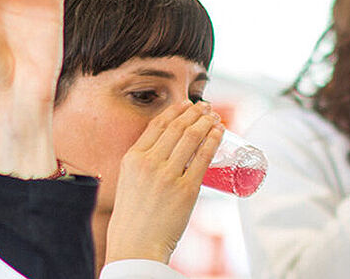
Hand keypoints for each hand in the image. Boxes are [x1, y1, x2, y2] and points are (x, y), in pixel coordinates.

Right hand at [105, 102, 222, 264]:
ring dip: (206, 123)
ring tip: (215, 117)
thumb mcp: (129, 181)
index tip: (186, 104)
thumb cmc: (133, 217)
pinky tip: (219, 133)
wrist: (136, 244)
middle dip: (194, 113)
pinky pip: (203, 158)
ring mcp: (168, 176)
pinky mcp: (186, 190)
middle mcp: (149, 163)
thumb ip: (143, 164)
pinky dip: (213, 141)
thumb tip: (166, 151)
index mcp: (132, 158)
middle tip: (206, 107)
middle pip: (177, 128)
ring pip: (191, 138)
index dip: (175, 111)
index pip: (157, 125)